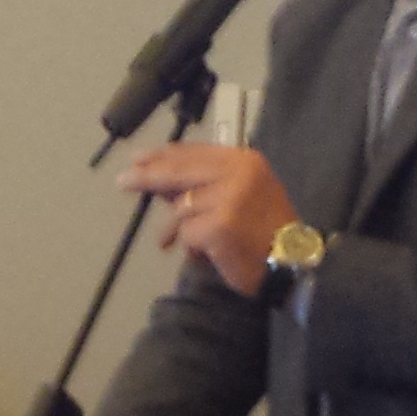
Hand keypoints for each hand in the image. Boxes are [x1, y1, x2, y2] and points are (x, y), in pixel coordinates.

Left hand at [120, 143, 299, 296]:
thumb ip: (203, 185)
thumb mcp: (239, 195)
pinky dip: (188, 245)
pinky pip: (187, 232)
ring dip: (175, 227)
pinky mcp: (221, 225)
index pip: (195, 152)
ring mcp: (230, 198)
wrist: (292, 263)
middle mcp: (238, 173)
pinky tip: (200, 254)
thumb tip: (158, 181)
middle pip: (181, 171)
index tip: (140, 159)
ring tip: (172, 242)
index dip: (164, 155)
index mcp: (244, 161)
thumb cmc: (265, 231)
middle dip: (149, 176)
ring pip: (181, 207)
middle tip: (123, 181)